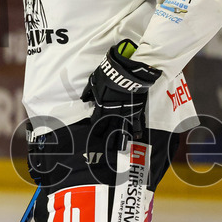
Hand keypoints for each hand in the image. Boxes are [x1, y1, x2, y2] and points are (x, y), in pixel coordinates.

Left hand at [81, 41, 160, 159]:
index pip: (96, 122)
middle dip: (106, 138)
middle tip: (105, 147)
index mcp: (101, 108)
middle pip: (108, 130)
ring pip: (122, 129)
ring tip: (118, 148)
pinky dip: (137, 130)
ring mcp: (126, 113)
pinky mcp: (137, 110)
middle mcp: (113, 114)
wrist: (127, 73)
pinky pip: (137, 123)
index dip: (95, 128)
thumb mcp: (93, 83)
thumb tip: (84, 99)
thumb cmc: (107, 77)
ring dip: (120, 139)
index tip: (94, 133)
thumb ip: (89, 92)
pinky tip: (136, 137)